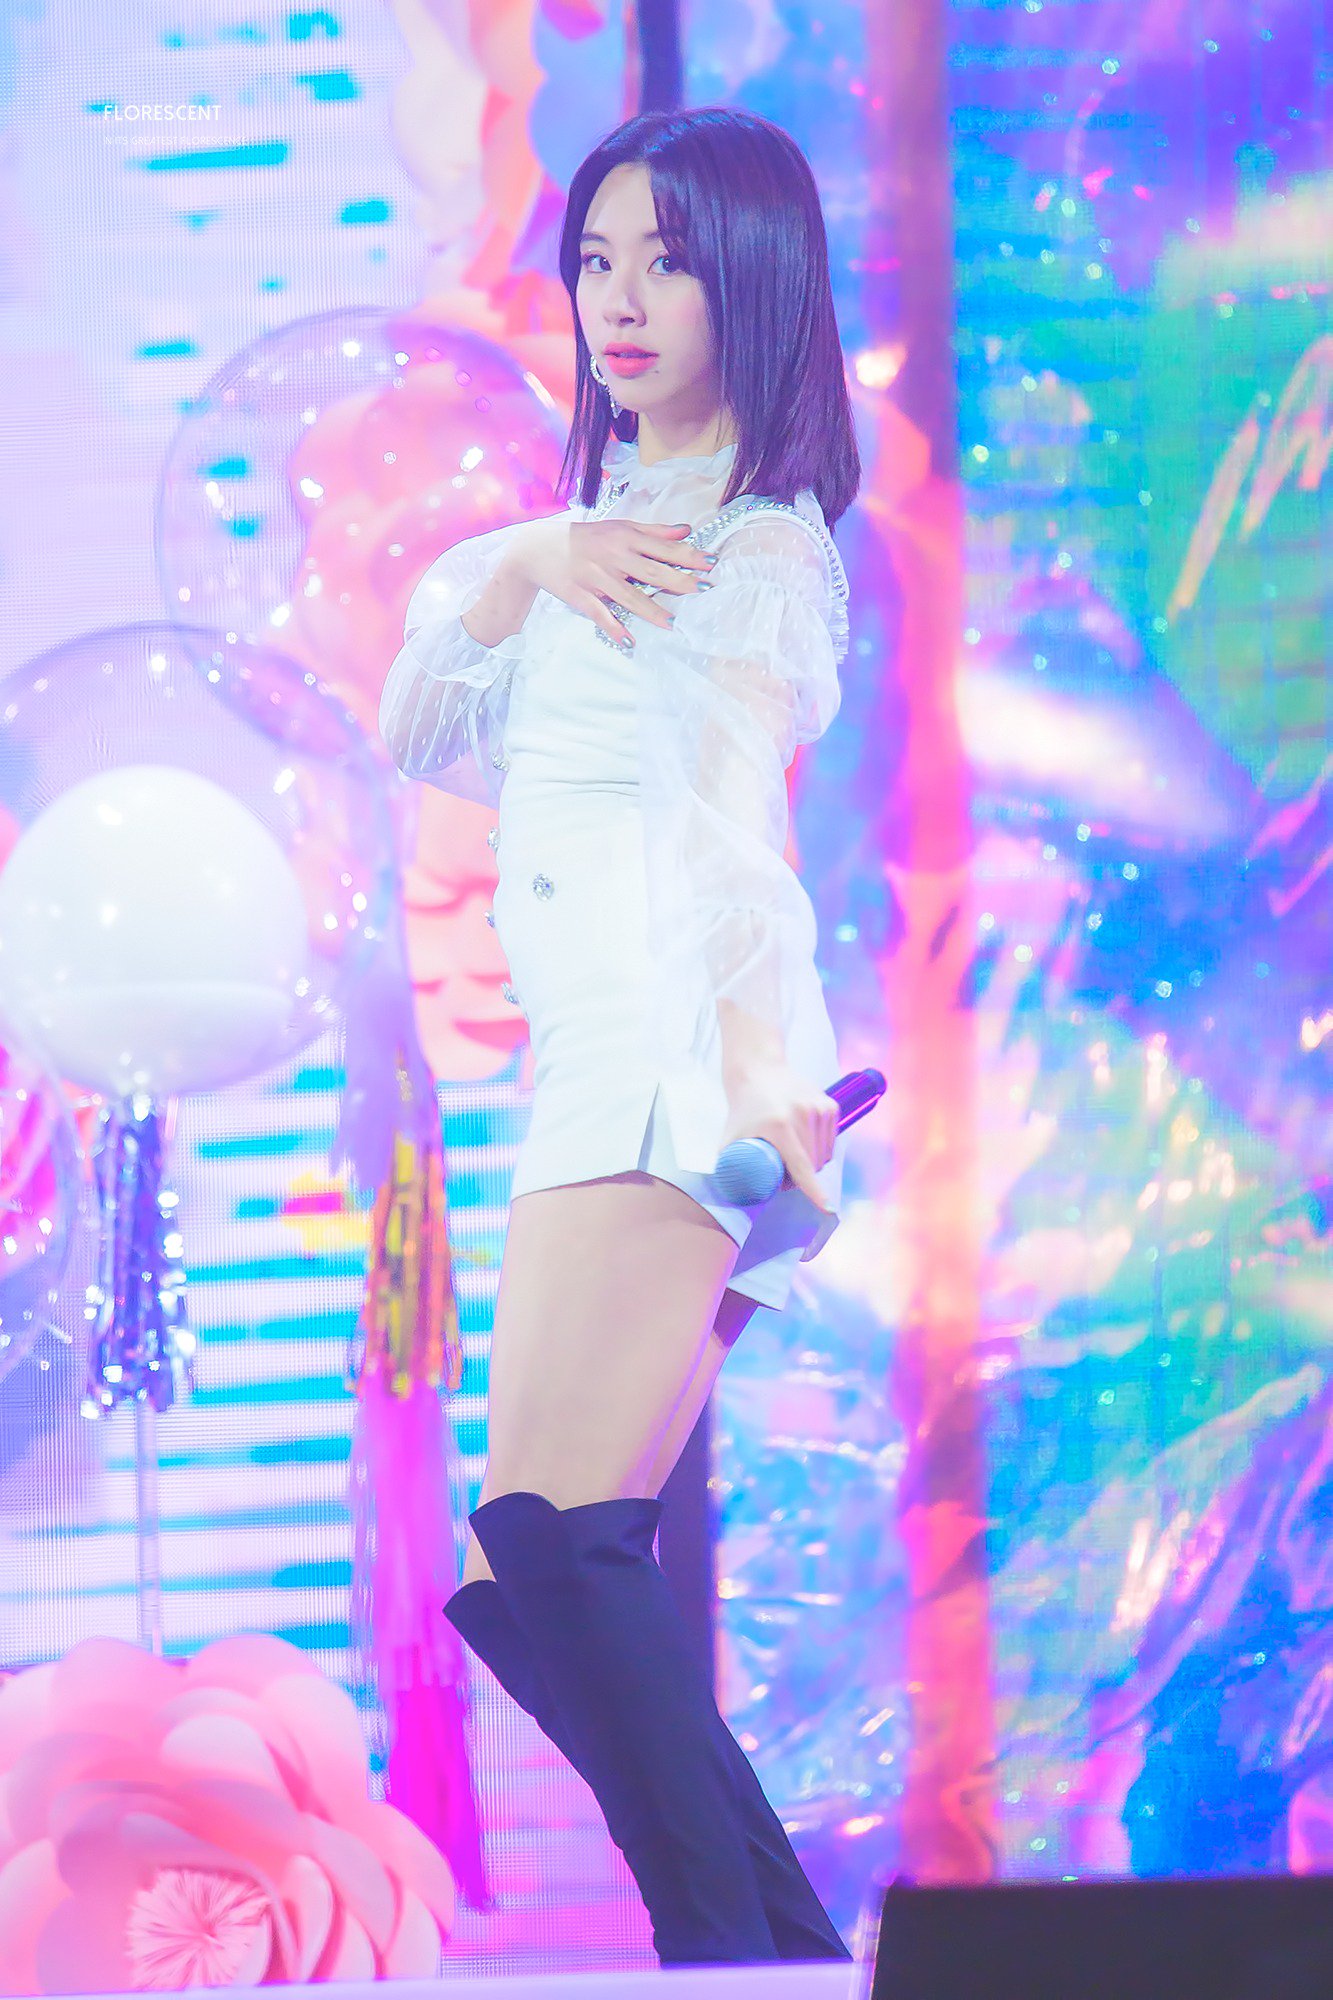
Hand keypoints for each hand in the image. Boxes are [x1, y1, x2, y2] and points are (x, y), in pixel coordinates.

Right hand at [504, 515, 716, 646]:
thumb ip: (654, 532)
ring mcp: (596, 577)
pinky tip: (629, 641)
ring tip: (672, 624)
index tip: (711, 563)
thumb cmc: (586, 538)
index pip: (663, 548)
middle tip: (701, 591)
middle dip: (677, 582)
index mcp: (625, 538)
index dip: (688, 556)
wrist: (539, 548)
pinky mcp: (580, 595)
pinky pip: (599, 613)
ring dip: (650, 610)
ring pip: (627, 596)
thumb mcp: (619, 528)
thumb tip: (687, 531)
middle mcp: (613, 556)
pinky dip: (613, 627)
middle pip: (650, 571)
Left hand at [720, 1064, 838, 1211]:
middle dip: (801, 1178)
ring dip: (813, 1165)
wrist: (759, 1069)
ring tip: (793, 1157)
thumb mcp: (731, 1136)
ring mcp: (819, 1108)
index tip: (826, 1208)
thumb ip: (728, 1164)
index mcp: (780, 1125)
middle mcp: (803, 1115)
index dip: (814, 1190)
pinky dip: (821, 1149)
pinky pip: (831, 1141)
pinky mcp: (830, 1105)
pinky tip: (805, 1141)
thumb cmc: (743, 1107)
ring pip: (825, 1155)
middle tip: (783, 1174)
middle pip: (813, 1165)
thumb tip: (730, 1193)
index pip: (802, 1166)